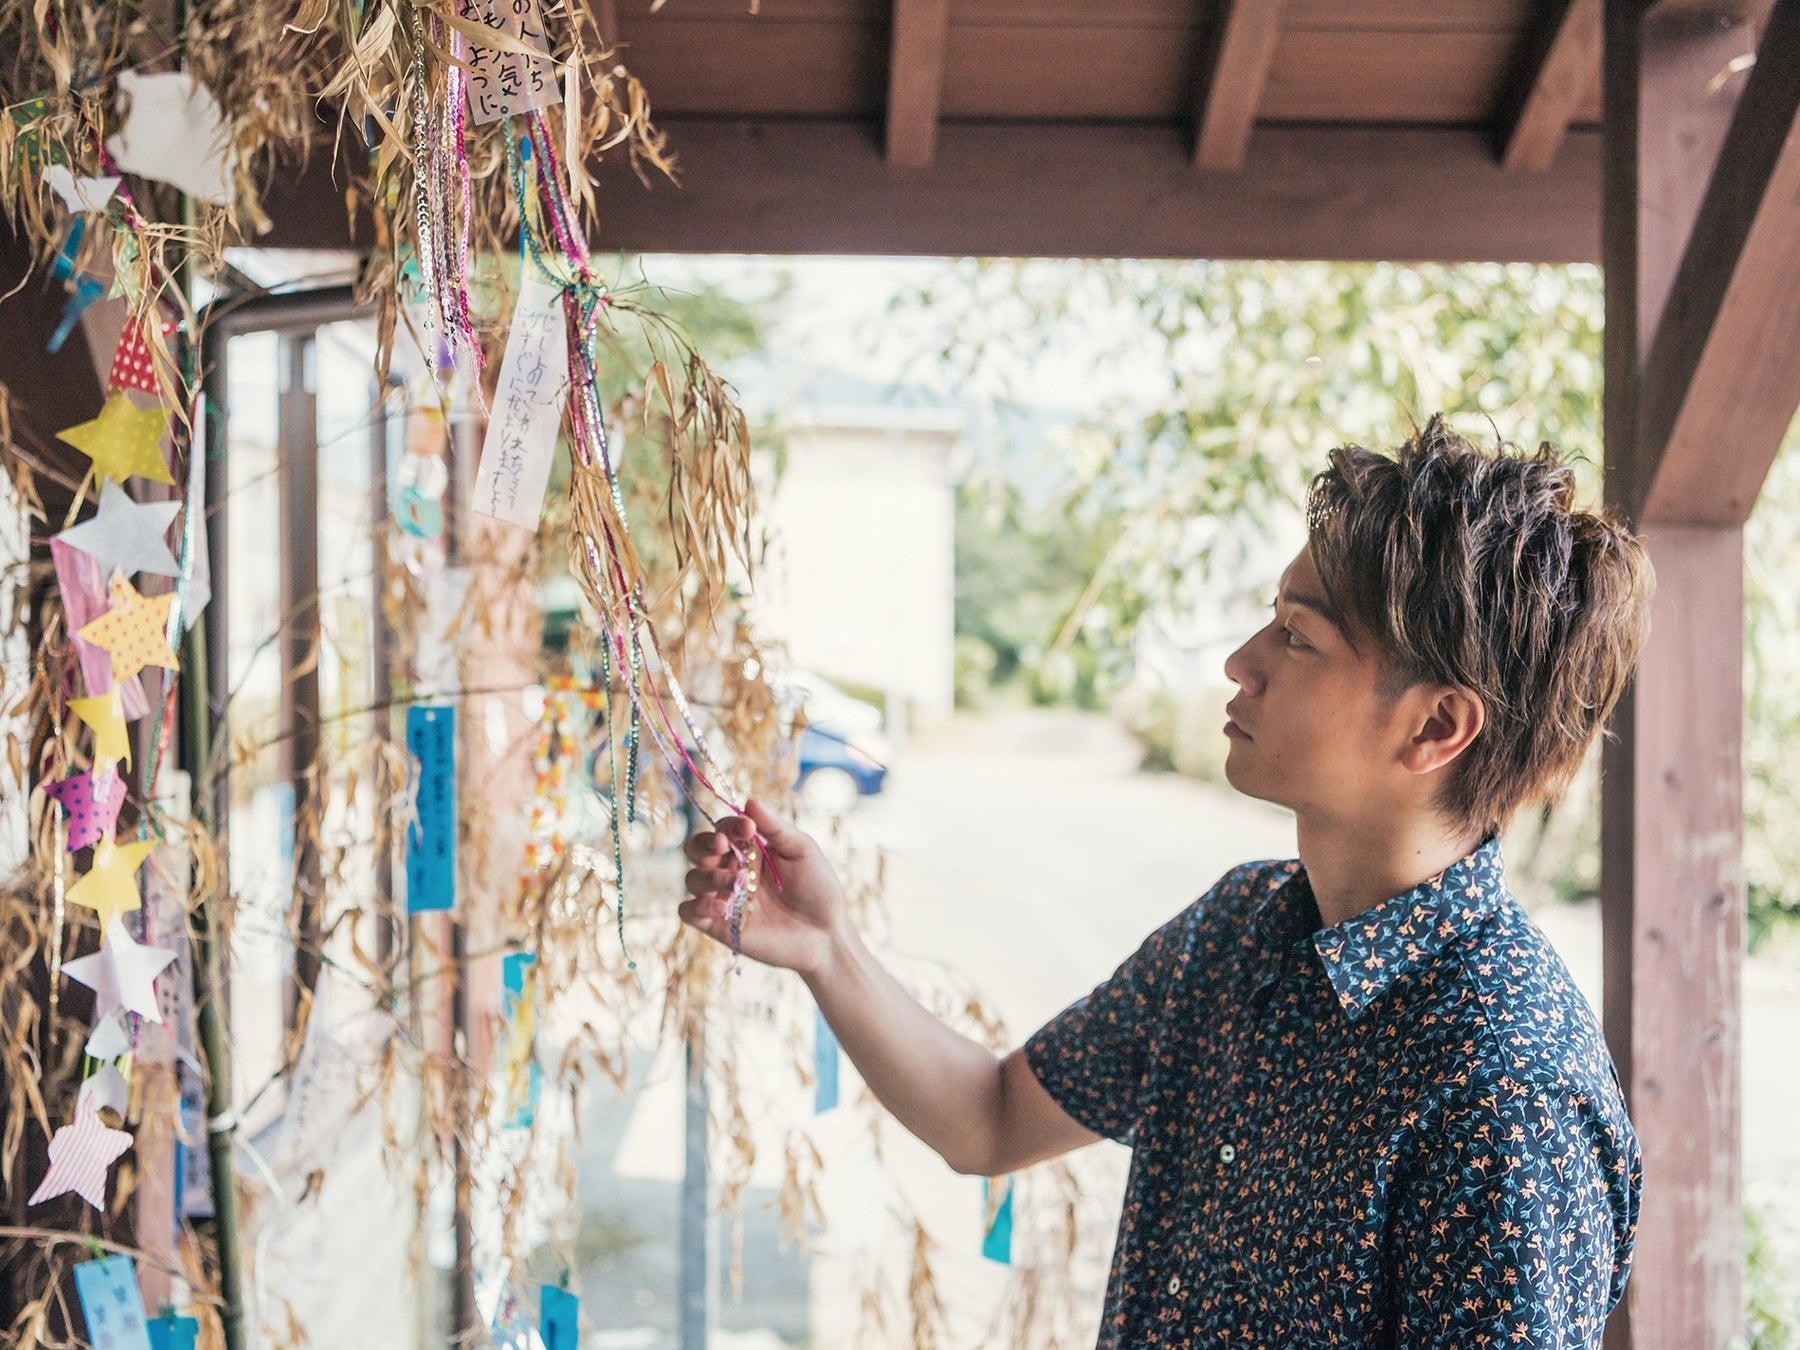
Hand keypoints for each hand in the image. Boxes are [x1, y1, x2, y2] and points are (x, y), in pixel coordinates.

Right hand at [678, 798, 848, 977]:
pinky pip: (688, 911)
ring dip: (708, 876)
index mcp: (749, 849)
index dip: (729, 824)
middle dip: (704, 844)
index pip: (724, 828)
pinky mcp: (719, 925)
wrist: (825, 934)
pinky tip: (720, 906)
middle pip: (697, 849)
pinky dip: (696, 905)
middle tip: (722, 846)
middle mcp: (731, 870)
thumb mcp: (802, 851)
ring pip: (692, 878)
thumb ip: (775, 827)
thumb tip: (749, 801)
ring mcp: (723, 897)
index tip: (749, 828)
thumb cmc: (818, 888)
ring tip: (735, 882)